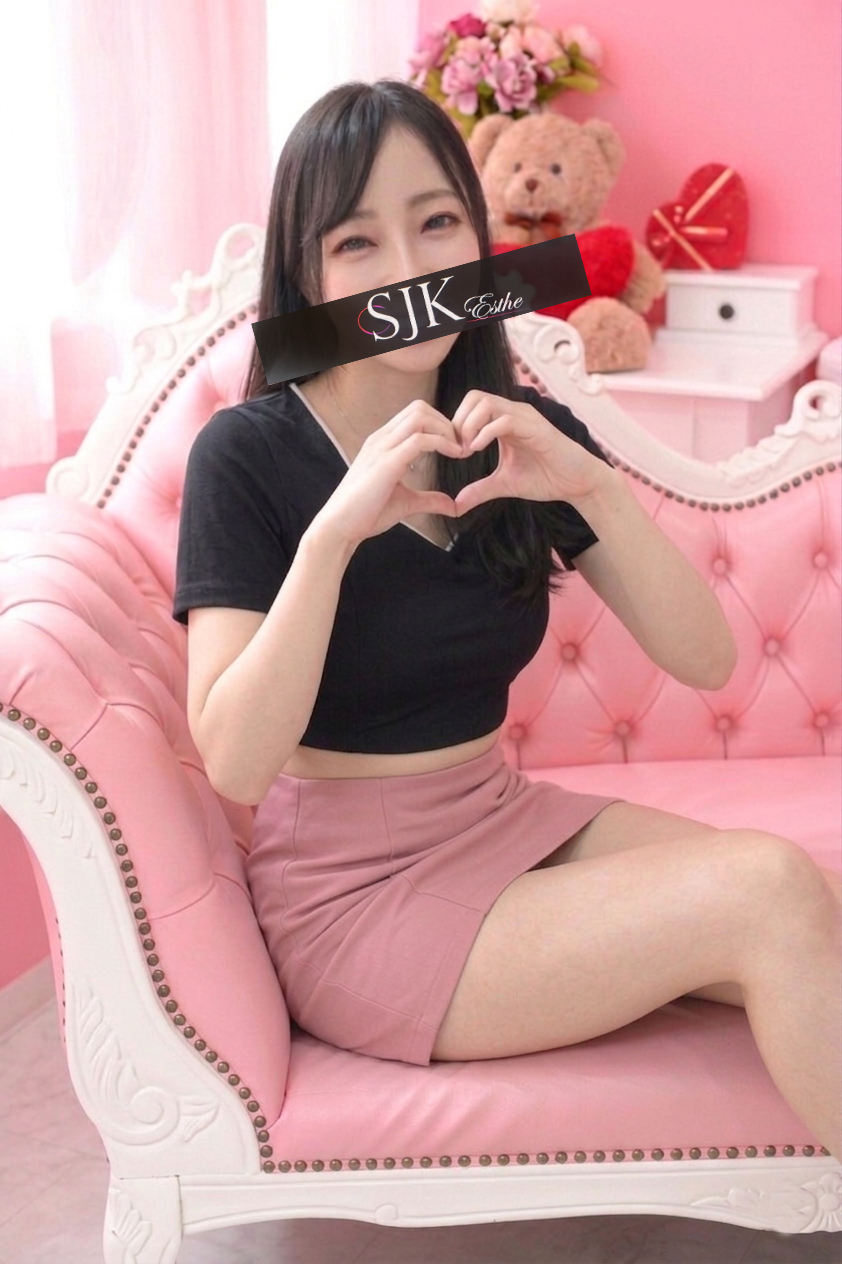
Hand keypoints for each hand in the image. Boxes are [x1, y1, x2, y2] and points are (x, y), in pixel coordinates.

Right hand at [323, 399, 461, 547]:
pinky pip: (419, 439)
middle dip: (446, 422)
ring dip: (446, 430)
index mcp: (382, 443)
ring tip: (459, 450)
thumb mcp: (406, 503)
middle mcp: (381, 439)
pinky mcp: (387, 462)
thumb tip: (452, 505)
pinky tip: (454, 455)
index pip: (415, 415)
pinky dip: (442, 442)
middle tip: (462, 446)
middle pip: (419, 408)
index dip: (440, 425)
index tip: (456, 447)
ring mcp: (382, 448)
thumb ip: (429, 499)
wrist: (339, 527)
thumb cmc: (366, 514)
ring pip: (420, 416)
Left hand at [449, 390, 607, 515]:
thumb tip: (455, 506)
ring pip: (486, 403)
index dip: (456, 425)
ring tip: (467, 451)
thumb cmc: (545, 478)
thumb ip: (479, 490)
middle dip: (458, 422)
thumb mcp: (504, 484)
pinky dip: (485, 433)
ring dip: (469, 426)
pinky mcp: (536, 428)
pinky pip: (505, 420)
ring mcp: (525, 418)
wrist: (577, 483)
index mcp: (504, 421)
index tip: (453, 452)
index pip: (471, 406)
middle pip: (474, 397)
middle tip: (457, 450)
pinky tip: (477, 450)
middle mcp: (514, 413)